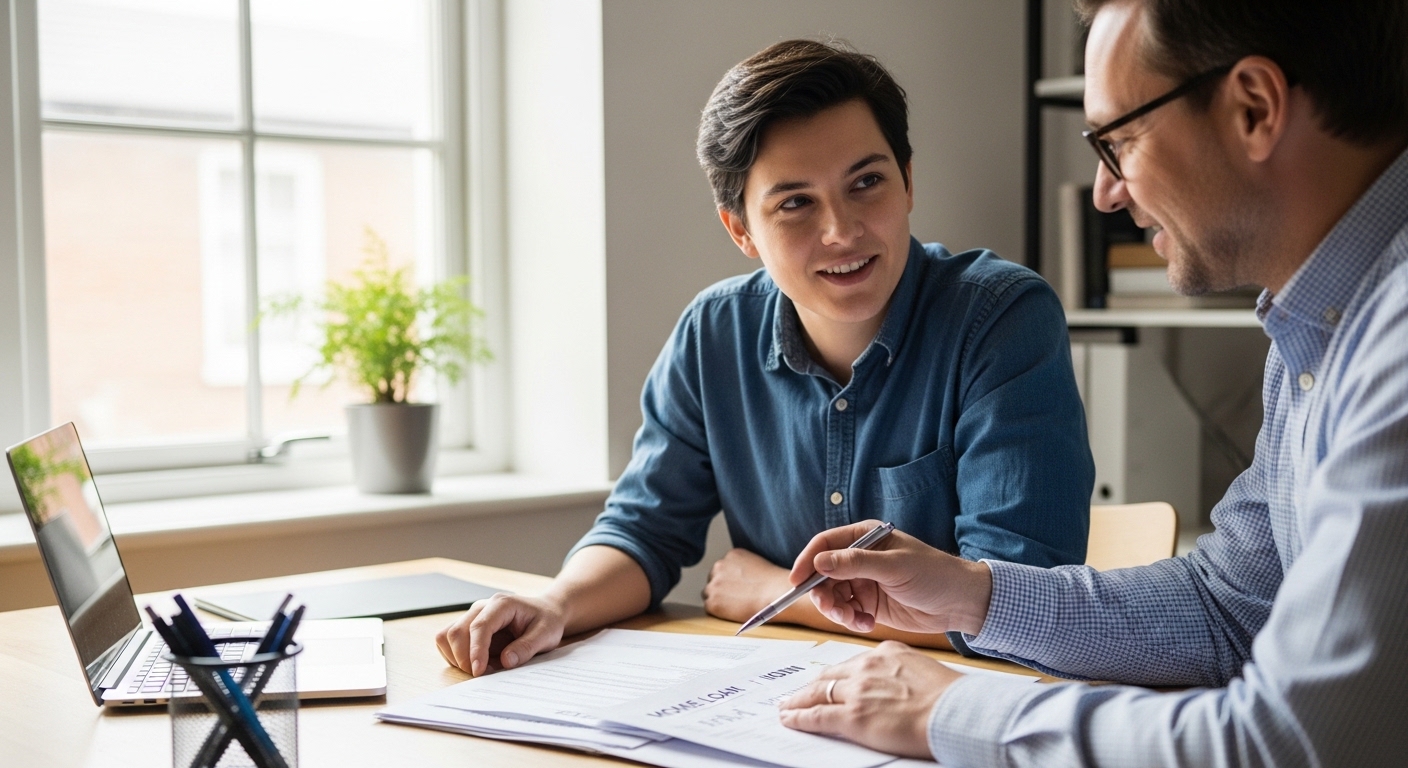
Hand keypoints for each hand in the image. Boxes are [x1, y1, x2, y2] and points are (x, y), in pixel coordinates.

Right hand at [435, 593, 566, 675]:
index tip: (478, 672)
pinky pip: (447, 642)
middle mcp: (482, 607)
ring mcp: (471, 616)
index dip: (475, 651)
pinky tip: (476, 662)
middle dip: (464, 659)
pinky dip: (455, 657)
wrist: (545, 613)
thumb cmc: (546, 621)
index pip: (479, 626)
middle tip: (484, 675)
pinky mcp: (467, 627)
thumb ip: (527, 647)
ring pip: (446, 636)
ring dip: (457, 658)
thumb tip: (505, 661)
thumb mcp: (546, 634)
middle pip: (457, 632)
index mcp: (501, 604)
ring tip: (482, 668)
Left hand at [703, 548, 790, 622]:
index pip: (723, 568)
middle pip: (713, 579)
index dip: (730, 580)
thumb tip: (737, 580)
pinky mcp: (713, 602)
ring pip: (709, 593)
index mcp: (731, 555)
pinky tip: (732, 613)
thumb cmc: (774, 584)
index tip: (738, 588)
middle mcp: (719, 566)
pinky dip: (719, 612)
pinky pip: (709, 608)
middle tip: (735, 599)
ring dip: (719, 599)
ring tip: (735, 607)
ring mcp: (714, 584)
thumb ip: (743, 568)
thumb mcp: (757, 564)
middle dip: (722, 588)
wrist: (776, 596)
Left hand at [777, 641, 959, 757]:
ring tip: (788, 706)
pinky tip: (790, 718)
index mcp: (886, 653)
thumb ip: (902, 675)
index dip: (836, 674)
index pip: (851, 663)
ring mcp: (857, 690)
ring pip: (817, 692)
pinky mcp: (852, 715)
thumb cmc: (950, 699)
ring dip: (799, 700)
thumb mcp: (923, 672)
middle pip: (829, 675)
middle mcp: (867, 666)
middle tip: (799, 692)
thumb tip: (897, 689)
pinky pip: (816, 715)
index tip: (828, 679)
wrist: (955, 713)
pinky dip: (799, 717)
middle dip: (813, 685)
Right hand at [789, 522, 992, 635]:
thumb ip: (855, 563)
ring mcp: (863, 581)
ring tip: (854, 619)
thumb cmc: (934, 574)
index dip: (807, 561)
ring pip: (832, 596)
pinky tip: (866, 623)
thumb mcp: (894, 566)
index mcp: (865, 537)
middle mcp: (860, 558)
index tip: (796, 582)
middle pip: (823, 573)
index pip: (824, 544)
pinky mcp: (869, 603)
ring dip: (837, 610)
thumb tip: (819, 562)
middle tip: (831, 609)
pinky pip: (846, 612)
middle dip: (822, 593)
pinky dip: (850, 620)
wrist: (961, 603)